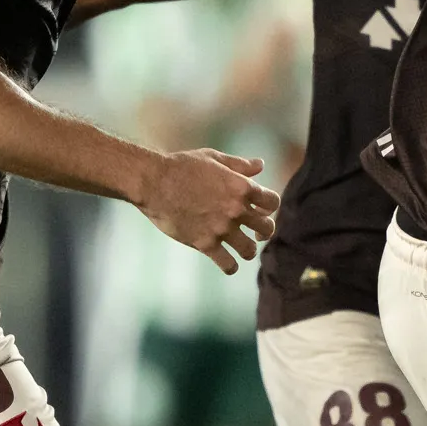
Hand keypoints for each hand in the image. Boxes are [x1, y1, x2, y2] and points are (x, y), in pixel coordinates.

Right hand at [134, 148, 279, 276]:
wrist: (153, 182)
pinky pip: (228, 264)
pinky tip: (227, 263)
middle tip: (255, 233)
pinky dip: (231, 267)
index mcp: (241, 187)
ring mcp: (221, 228)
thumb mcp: (213, 158)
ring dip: (248, 250)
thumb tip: (260, 165)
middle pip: (267, 228)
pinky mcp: (205, 243)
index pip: (273, 202)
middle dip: (264, 231)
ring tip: (241, 248)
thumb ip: (239, 165)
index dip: (269, 207)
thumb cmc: (182, 166)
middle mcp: (236, 209)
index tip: (260, 210)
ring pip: (250, 250)